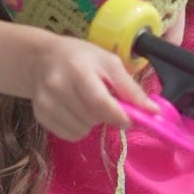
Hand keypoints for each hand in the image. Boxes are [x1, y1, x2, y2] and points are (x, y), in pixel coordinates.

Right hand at [30, 32, 159, 140]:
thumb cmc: (80, 58)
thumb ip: (130, 88)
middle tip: (103, 100)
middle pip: (93, 118)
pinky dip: (78, 128)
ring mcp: (46, 103)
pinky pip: (69, 135)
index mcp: (77, 70)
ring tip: (86, 103)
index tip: (129, 119)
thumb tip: (153, 111)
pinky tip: (75, 111)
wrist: (42, 58)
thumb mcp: (108, 63)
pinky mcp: (40, 115)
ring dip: (91, 122)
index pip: (100, 102)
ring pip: (82, 130)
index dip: (118, 116)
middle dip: (105, 115)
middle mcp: (57, 87)